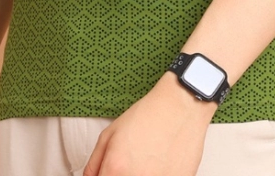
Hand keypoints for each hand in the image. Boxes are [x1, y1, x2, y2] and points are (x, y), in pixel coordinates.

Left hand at [82, 72, 217, 175]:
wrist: (180, 106)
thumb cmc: (147, 116)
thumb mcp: (109, 135)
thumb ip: (94, 165)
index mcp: (115, 170)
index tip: (110, 171)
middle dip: (121, 175)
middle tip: (129, 164)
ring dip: (140, 174)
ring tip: (146, 162)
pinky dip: (159, 174)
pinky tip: (160, 164)